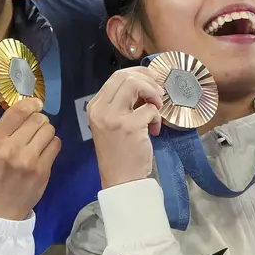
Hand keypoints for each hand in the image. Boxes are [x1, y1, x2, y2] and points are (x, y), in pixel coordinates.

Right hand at [0, 98, 61, 220]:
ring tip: (38, 141)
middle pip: (38, 119)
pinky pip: (56, 144)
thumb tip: (29, 108)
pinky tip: (44, 151)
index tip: (36, 104)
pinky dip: (52, 144)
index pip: (18, 111)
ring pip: (49, 130)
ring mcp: (29, 160)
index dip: (31, 103)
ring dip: (46, 132)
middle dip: (38, 120)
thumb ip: (5, 128)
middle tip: (34, 129)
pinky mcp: (43, 170)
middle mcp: (12, 148)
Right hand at [86, 67, 164, 187]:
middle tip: (158, 93)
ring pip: (135, 85)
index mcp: (95, 106)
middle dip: (147, 80)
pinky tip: (154, 129)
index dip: (137, 74)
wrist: (120, 180)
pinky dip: (157, 116)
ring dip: (153, 93)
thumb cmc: (119, 152)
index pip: (115, 76)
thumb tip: (144, 84)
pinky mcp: (130, 126)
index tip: (151, 82)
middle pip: (125, 76)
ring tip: (158, 106)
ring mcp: (114, 117)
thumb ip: (121, 103)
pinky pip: (150, 108)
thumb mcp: (111, 123)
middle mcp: (101, 109)